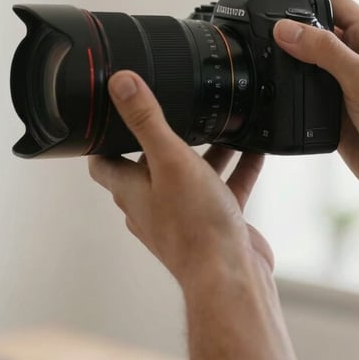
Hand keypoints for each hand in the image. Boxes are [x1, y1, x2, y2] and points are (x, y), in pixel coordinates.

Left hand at [88, 70, 272, 288]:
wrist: (231, 275)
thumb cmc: (194, 228)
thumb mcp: (169, 159)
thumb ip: (147, 120)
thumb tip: (121, 83)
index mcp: (132, 190)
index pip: (104, 161)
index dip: (104, 138)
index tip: (111, 114)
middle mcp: (153, 204)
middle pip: (152, 162)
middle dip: (166, 136)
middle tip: (179, 109)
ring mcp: (184, 214)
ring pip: (192, 173)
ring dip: (206, 150)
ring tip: (222, 123)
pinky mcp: (215, 222)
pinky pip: (225, 187)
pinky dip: (237, 167)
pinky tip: (255, 148)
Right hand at [273, 0, 358, 248]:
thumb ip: (324, 51)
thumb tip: (286, 29)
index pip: (334, 0)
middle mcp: (357, 57)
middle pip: (316, 29)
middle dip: (290, 27)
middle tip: (262, 30)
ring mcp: (344, 84)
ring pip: (307, 62)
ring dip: (288, 60)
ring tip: (264, 58)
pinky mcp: (333, 111)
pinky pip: (305, 94)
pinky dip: (290, 91)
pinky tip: (276, 92)